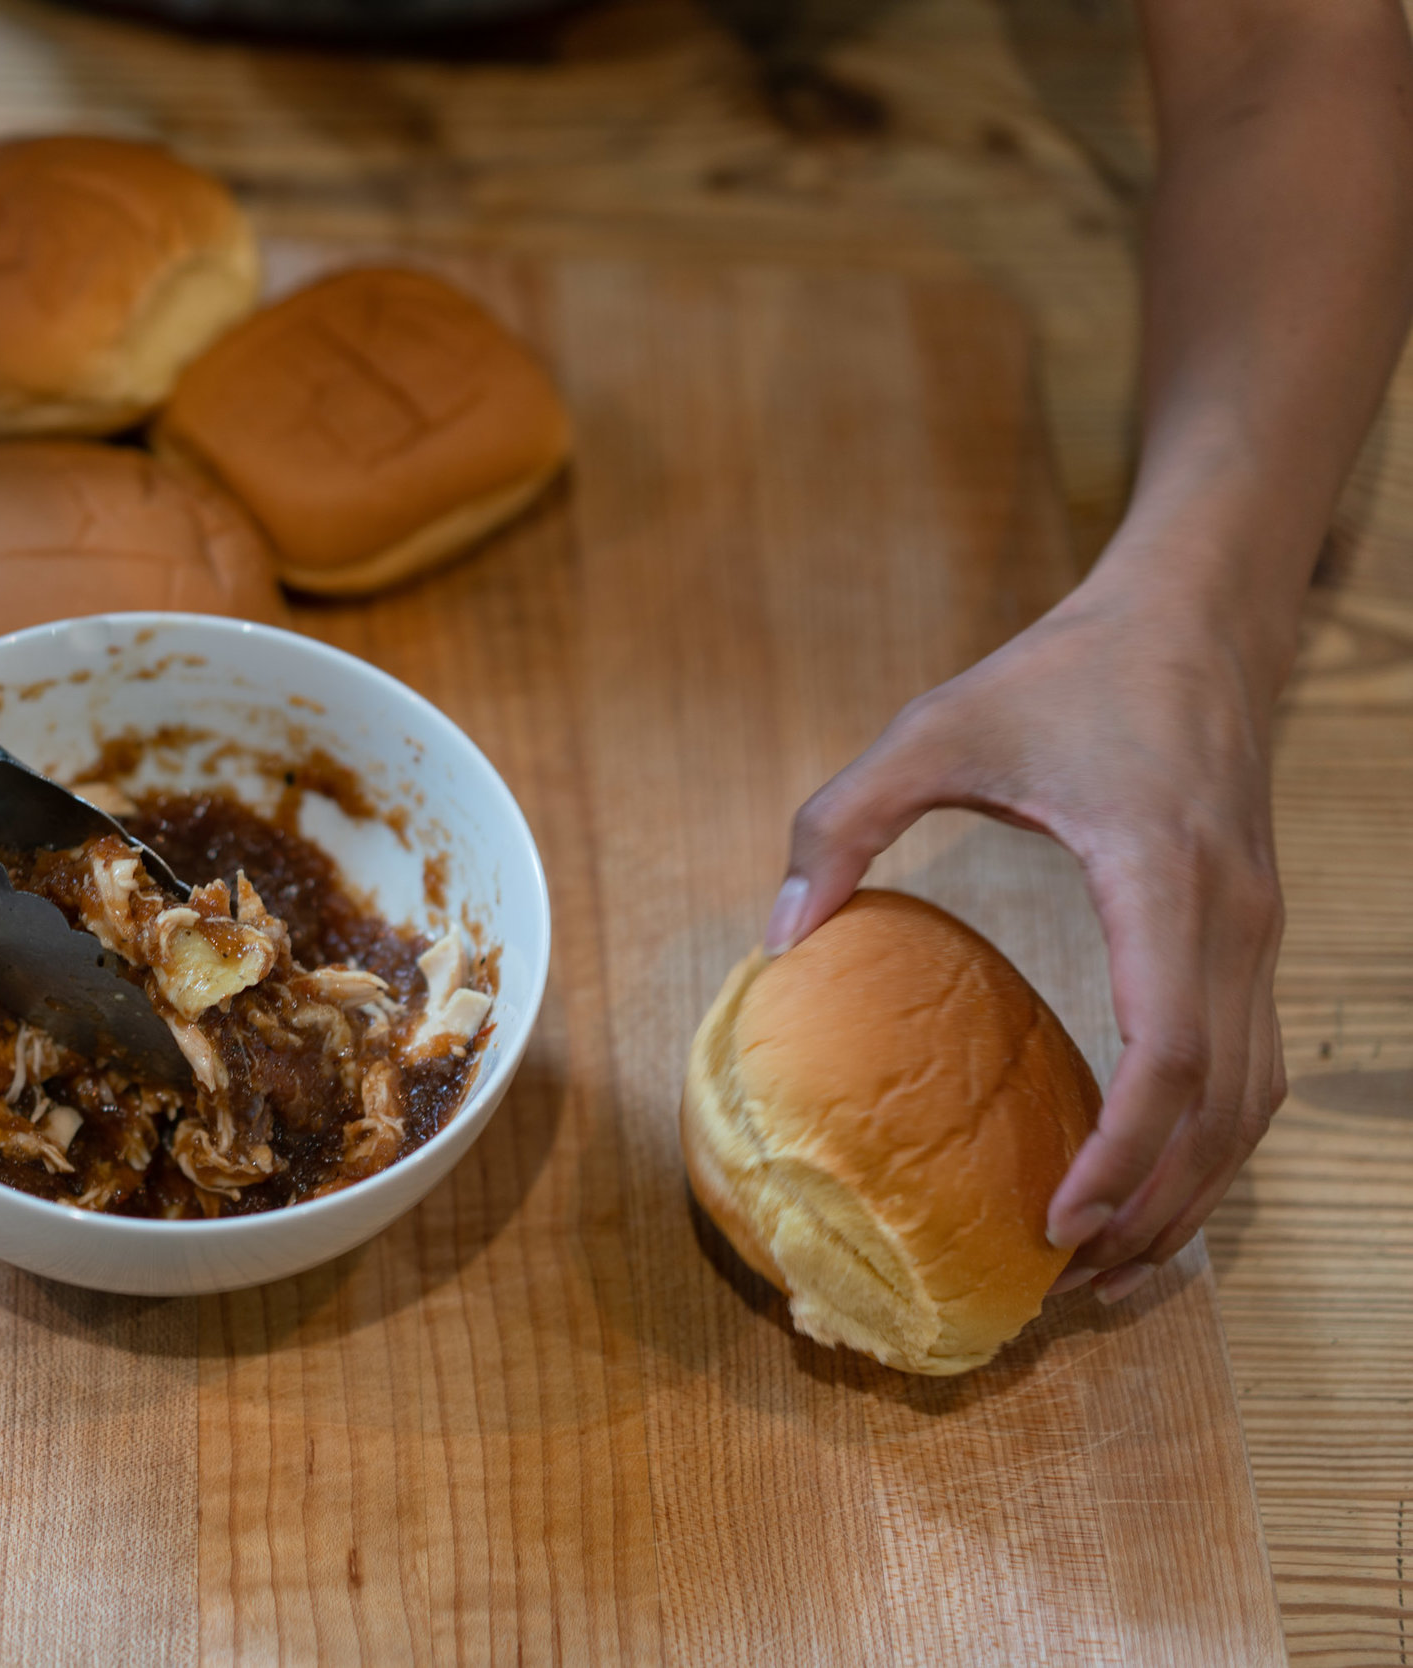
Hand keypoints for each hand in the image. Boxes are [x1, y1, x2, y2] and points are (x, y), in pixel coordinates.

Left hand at [766, 564, 1288, 1302]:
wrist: (1192, 617)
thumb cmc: (1060, 675)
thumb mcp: (931, 731)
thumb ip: (841, 823)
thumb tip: (781, 940)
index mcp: (1163, 879)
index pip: (1171, 1054)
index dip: (1123, 1154)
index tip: (1060, 1222)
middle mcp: (1232, 921)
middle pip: (1222, 1107)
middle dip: (1154, 1206)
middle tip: (1067, 1280)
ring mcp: (1257, 932)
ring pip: (1252, 1100)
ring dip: (1190, 1189)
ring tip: (1107, 1260)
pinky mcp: (1252, 934)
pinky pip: (1251, 1064)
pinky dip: (1208, 1139)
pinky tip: (1145, 1178)